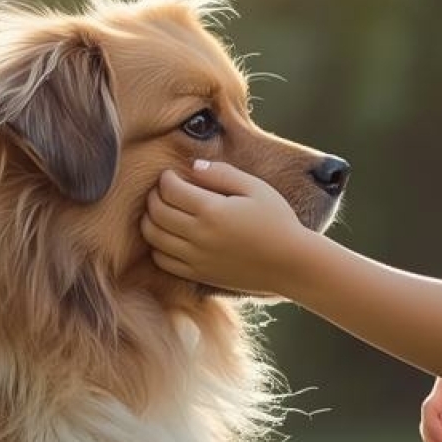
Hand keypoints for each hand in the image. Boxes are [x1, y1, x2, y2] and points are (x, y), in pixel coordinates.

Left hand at [141, 160, 319, 295]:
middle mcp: (199, 236)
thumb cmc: (278, 221)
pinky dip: (157, 246)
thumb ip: (223, 174)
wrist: (291, 264)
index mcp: (212, 210)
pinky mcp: (198, 274)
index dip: (165, 179)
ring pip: (153, 237)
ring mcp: (196, 258)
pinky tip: (168, 236)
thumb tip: (194, 167)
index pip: (169, 190)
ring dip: (150, 220)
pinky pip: (163, 261)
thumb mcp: (256, 188)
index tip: (171, 174)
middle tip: (163, 190)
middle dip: (154, 196)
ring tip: (160, 211)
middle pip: (156, 212)